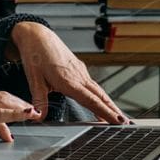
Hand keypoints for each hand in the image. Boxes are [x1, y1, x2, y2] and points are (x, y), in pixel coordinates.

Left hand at [12, 22, 129, 123]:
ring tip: (118, 117)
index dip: (105, 113)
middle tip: (126, 124)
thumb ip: (39, 99)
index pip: (91, 100)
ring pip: (99, 90)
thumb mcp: (33, 79)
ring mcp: (80, 71)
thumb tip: (39, 116)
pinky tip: (101, 101)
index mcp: (68, 80)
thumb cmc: (35, 54)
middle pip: (101, 96)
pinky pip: (93, 85)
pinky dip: (100, 95)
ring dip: (109, 104)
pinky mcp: (79, 68)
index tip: (117, 122)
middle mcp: (78, 76)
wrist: (36, 35)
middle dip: (114, 111)